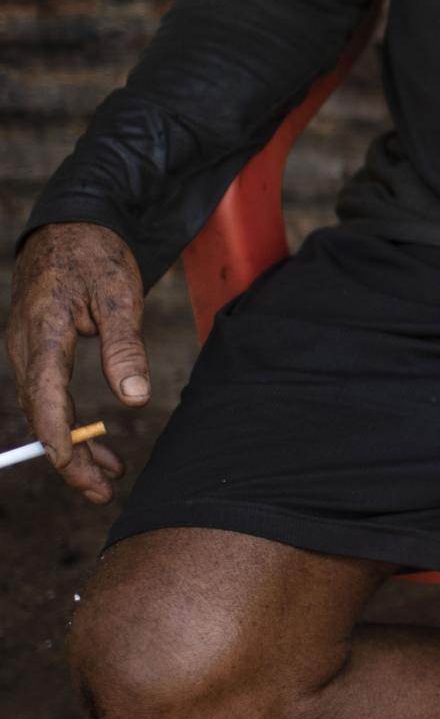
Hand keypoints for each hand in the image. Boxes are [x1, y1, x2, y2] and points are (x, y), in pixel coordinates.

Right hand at [6, 223, 145, 502]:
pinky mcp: (36, 351)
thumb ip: (125, 346)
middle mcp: (25, 346)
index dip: (56, 434)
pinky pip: (47, 396)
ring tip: (108, 475)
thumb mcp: (120, 295)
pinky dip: (69, 422)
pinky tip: (95, 444)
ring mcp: (27, 349)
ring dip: (72, 444)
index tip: (73, 465)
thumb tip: (134, 397)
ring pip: (43, 409)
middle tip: (100, 490)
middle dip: (68, 456)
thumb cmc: (97, 257)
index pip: (43, 394)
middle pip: (40, 413)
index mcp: (43, 332)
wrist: (72, 227)